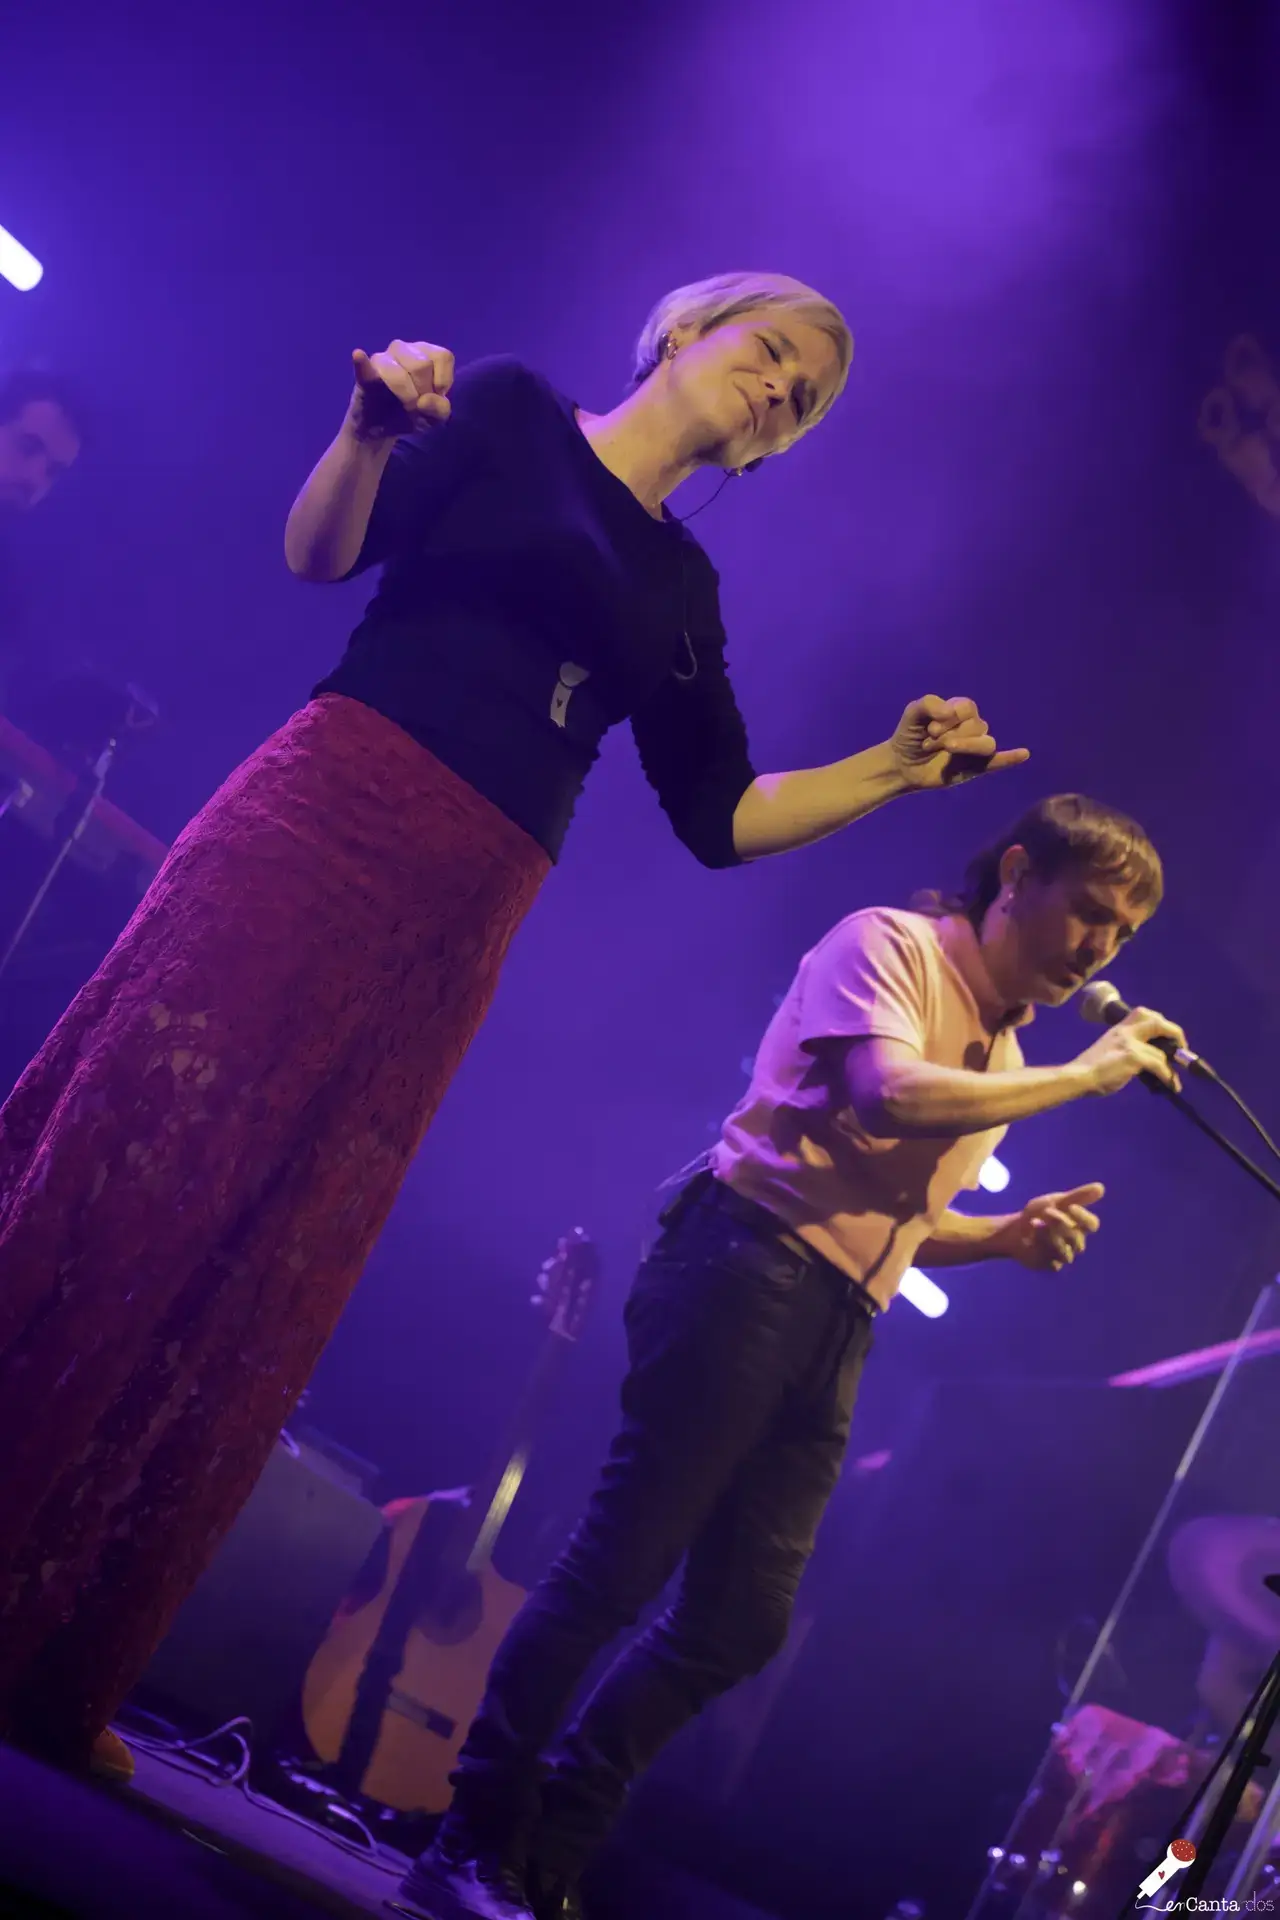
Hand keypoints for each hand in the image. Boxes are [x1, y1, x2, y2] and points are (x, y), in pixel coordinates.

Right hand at [346, 339, 454, 442]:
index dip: (442, 382)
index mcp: (426, 353)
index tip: (435, 396)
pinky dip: (362, 363)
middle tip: (416, 404)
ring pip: (398, 372)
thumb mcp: (435, 418)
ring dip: (405, 395)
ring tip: (404, 405)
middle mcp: (404, 349)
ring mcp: (382, 359)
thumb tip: (424, 400)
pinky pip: (364, 367)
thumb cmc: (412, 414)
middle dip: (422, 392)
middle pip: (422, 364)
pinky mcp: (364, 375)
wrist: (381, 429)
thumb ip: (440, 410)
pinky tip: (359, 356)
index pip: (442, 356)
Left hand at [891, 695, 1029, 790]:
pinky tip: (1023, 754)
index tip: (930, 728)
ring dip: (965, 745)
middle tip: (929, 742)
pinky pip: (997, 761)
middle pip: (977, 726)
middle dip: (950, 733)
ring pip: (986, 743)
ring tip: (945, 749)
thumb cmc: (909, 736)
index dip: (950, 717)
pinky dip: (1010, 758)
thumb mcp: (913, 713)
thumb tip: (951, 712)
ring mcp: (974, 748)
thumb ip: (929, 704)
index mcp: (960, 711)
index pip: (967, 708)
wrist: (901, 765)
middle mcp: (971, 727)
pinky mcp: (975, 767)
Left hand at [993, 1182, 1105, 1270]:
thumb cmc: (1039, 1213)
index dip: (1084, 1217)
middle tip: (1046, 1211)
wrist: (1015, 1229)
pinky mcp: (1051, 1265)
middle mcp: (1075, 1242)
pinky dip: (1041, 1249)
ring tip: (1036, 1223)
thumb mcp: (1056, 1201)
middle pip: (1076, 1237)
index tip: (1071, 1206)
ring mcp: (1063, 1255)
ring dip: (1050, 1236)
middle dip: (1060, 1223)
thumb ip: (1078, 1197)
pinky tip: (1029, 1239)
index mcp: (1079, 1225)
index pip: (1092, 1224)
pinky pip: (1053, 1263)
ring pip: (1066, 1252)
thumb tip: (1101, 1187)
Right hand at [1076, 1007, 1187, 1095]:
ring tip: (1175, 1079)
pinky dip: (1168, 1076)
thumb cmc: (1091, 1070)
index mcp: (1119, 1029)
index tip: (1168, 1039)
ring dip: (1172, 1067)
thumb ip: (1128, 1050)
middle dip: (1175, 1033)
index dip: (1161, 1024)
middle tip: (1181, 1049)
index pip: (1144, 1013)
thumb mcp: (1110, 1051)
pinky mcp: (1132, 1056)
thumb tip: (1149, 1061)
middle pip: (1157, 1021)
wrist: (1078, 1077)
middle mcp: (1125, 1031)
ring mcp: (1129, 1042)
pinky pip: (1159, 1065)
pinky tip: (1170, 1086)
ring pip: (1161, 1050)